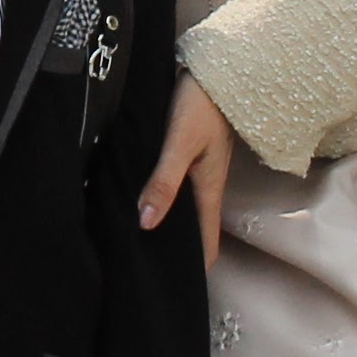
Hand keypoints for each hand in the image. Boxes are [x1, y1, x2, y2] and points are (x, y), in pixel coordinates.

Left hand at [138, 74, 233, 254]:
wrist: (217, 67)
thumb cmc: (201, 104)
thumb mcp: (180, 144)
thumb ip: (163, 181)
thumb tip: (147, 223)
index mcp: (208, 189)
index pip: (207, 241)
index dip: (197, 267)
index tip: (178, 290)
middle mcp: (205, 184)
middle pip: (194, 227)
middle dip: (178, 250)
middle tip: (150, 271)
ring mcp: (198, 168)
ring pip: (183, 206)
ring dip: (167, 223)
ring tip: (139, 241)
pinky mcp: (188, 153)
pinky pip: (175, 185)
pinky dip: (161, 198)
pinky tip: (141, 199)